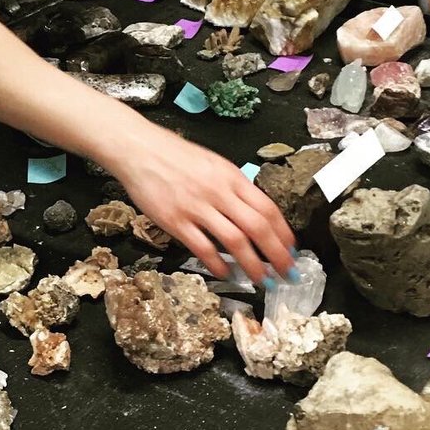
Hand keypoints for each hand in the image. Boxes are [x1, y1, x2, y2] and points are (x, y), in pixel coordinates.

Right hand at [111, 121, 295, 284]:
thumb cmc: (173, 154)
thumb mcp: (211, 162)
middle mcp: (217, 191)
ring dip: (253, 265)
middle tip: (287, 273)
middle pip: (258, 228)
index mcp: (230, 175)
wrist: (138, 148)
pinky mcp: (174, 220)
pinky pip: (203, 248)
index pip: (267, 208)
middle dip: (277, 255)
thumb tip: (253, 212)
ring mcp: (196, 206)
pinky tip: (226, 273)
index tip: (292, 250)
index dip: (283, 233)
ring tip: (262, 280)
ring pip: (235, 242)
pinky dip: (219, 265)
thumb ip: (232, 186)